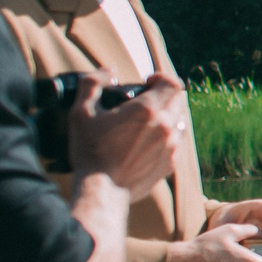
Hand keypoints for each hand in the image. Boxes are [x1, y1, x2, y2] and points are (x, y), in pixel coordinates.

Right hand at [70, 74, 184, 192]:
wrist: (101, 190)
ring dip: (168, 115)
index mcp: (148, 110)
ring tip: (147, 120)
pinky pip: (177, 142)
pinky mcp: (170, 164)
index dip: (161, 78)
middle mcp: (166, 126)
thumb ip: (92, 84)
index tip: (146, 82)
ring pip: (180, 121)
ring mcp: (171, 146)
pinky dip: (167, 136)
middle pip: (179, 99)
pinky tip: (148, 141)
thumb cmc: (90, 151)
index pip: (172, 83)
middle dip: (164, 94)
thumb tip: (108, 71)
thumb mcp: (81, 112)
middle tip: (145, 99)